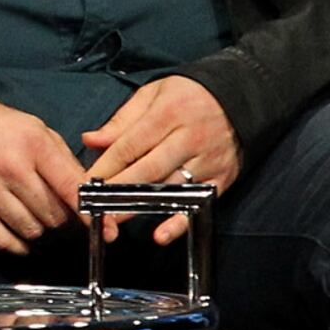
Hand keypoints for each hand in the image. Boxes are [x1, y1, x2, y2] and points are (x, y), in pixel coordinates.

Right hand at [0, 90, 86, 255]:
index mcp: (33, 145)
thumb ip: (65, 163)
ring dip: (43, 231)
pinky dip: (18, 244)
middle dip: (66, 221)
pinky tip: (23, 235)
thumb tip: (89, 197)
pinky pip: (1, 239)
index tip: (106, 229)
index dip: (91, 213)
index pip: (71, 188)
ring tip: (42, 219)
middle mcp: (10, 168)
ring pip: (31, 230)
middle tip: (66, 218)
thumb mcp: (39, 131)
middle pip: (53, 215)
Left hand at [80, 76, 241, 243]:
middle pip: (147, 170)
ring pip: (169, 188)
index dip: (106, 166)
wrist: (243, 96)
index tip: (85, 182)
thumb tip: (91, 140)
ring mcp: (208, 160)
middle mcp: (190, 138)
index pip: (130, 145)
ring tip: (113, 219)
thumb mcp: (154, 94)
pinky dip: (180, 222)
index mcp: (169, 114)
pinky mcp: (222, 177)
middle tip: (93, 206)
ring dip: (140, 206)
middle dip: (117, 190)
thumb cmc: (190, 95)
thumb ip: (122, 120)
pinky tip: (161, 235)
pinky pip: (198, 203)